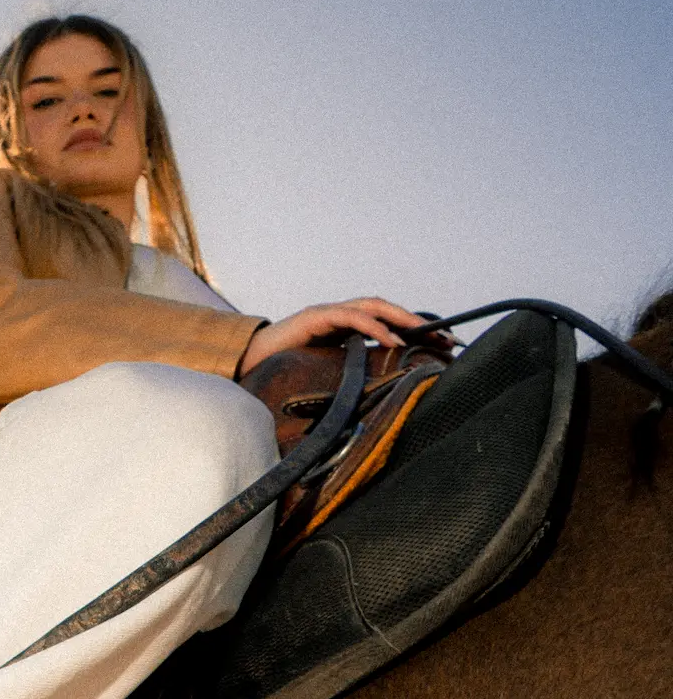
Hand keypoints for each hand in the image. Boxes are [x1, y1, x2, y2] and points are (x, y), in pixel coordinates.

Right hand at [239, 297, 433, 375]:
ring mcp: (329, 313)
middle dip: (420, 323)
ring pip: (375, 307)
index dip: (417, 331)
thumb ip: (350, 372)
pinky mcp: (316, 317)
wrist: (248, 362)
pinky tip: (392, 340)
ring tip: (425, 335)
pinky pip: (352, 317)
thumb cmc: (286, 368)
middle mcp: (342, 315)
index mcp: (347, 328)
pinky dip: (375, 326)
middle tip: (448, 339)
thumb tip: (381, 391)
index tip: (445, 346)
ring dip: (403, 319)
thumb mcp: (327, 372)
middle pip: (389, 310)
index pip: (389, 323)